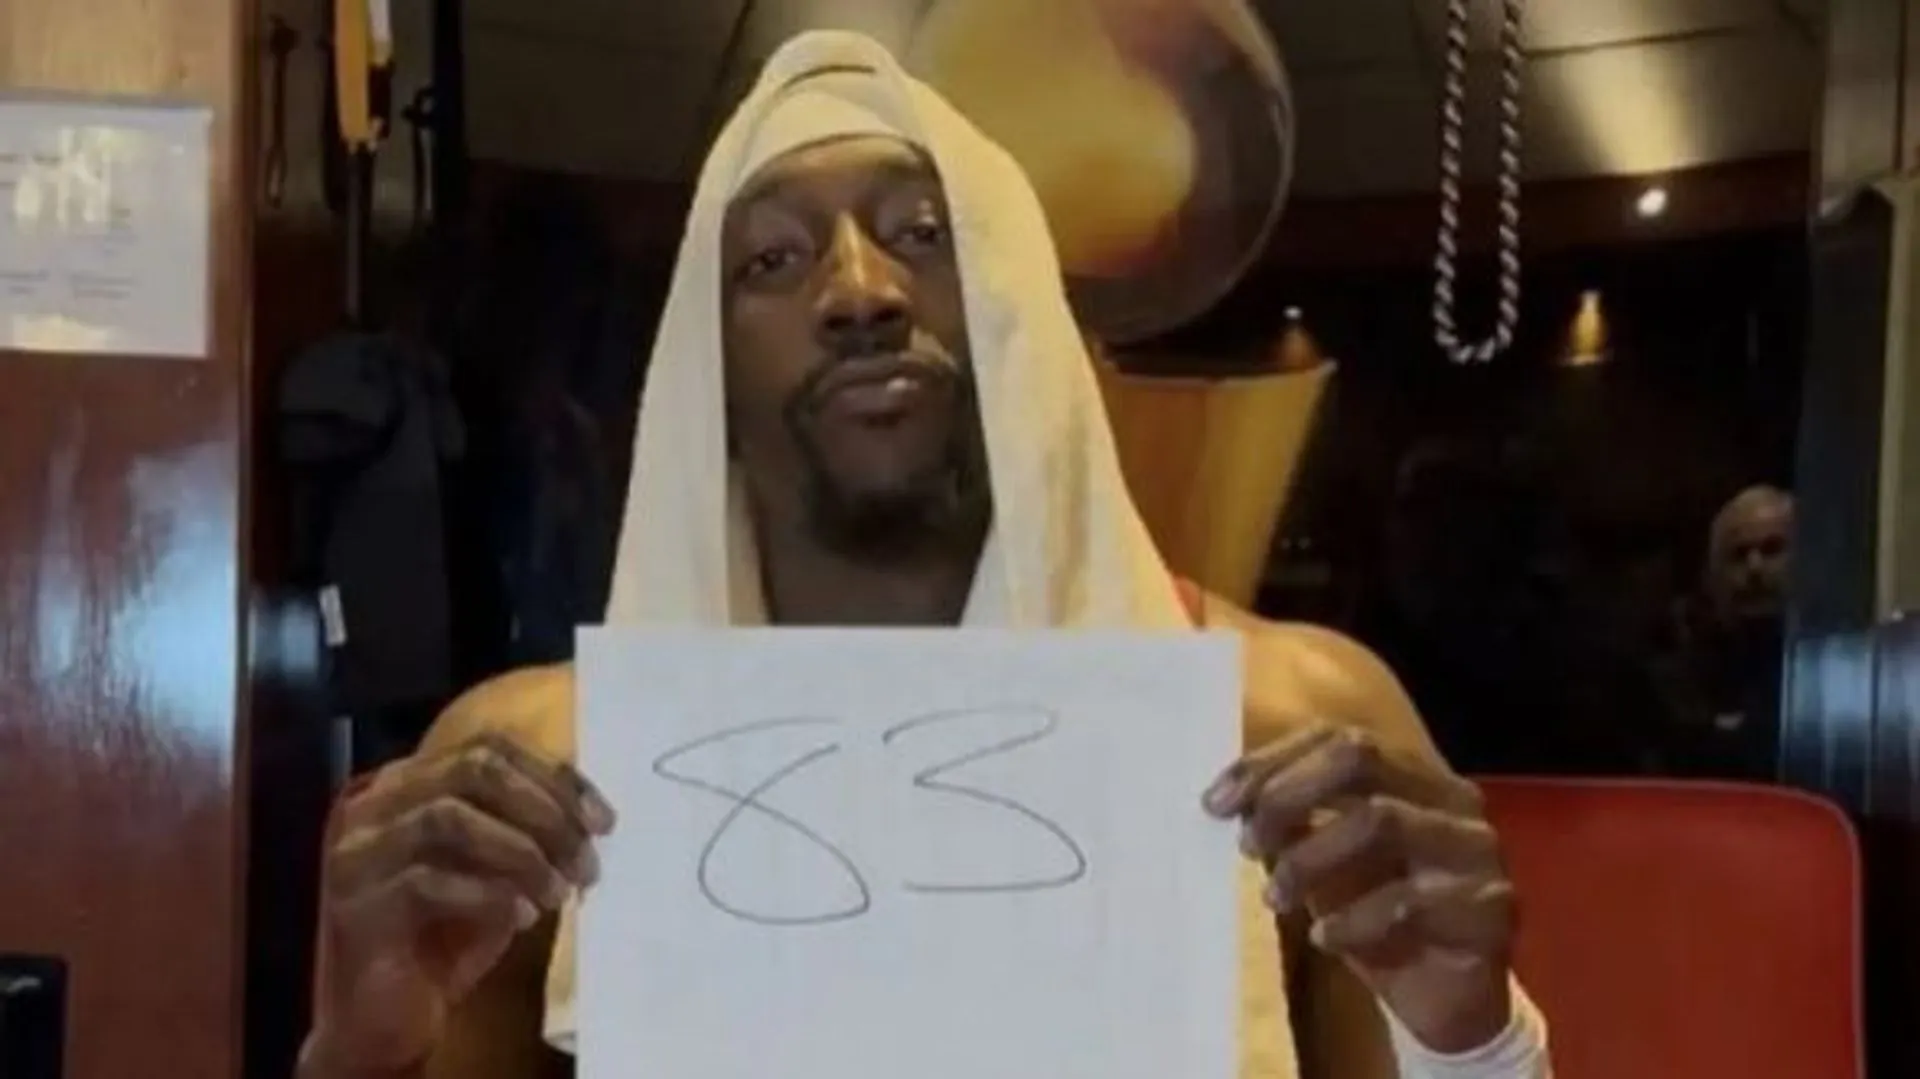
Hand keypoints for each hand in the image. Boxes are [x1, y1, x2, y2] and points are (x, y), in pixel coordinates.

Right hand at [312, 732, 615, 1070]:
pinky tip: (522, 919)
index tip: (605, 823)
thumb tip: (591, 819)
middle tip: (585, 861)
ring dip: (520, 852)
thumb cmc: (445, 940)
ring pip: (448, 817)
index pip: (491, 749)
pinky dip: (487, 896)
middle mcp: (376, 803)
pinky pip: (426, 881)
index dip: (556, 779)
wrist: (384, 1020)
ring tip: (558, 892)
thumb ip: (528, 833)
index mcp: (411, 782)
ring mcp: (358, 851)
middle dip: (544, 812)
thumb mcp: (497, 874)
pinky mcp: (354, 904)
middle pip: (472, 770)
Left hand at [1203, 725, 1514, 1052]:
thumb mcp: (1327, 864)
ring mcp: (1478, 850)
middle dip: (1288, 794)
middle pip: (1360, 756)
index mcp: (1414, 776)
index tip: (1216, 803)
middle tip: (1247, 844)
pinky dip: (1351, 920)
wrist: (1450, 1003)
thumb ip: (1294, 823)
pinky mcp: (1490, 908)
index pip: (1337, 737)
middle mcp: (1453, 799)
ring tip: (1275, 898)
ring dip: (1310, 859)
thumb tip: (1227, 799)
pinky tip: (1323, 940)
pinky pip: (1407, 901)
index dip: (1270, 762)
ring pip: (1379, 820)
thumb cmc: (1380, 922)